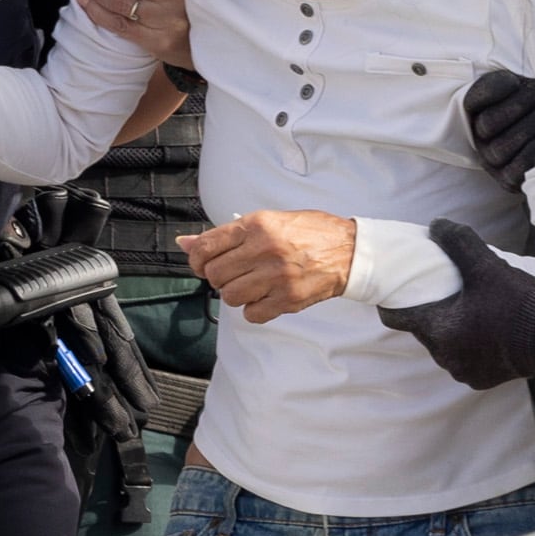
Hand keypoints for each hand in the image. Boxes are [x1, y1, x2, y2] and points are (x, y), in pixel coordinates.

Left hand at [177, 209, 356, 323]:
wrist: (349, 250)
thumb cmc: (309, 233)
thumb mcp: (268, 221)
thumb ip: (227, 234)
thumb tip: (185, 242)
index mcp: (257, 225)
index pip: (207, 247)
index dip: (197, 260)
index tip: (203, 264)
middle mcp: (265, 249)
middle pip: (216, 275)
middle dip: (219, 277)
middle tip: (234, 273)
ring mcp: (277, 276)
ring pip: (230, 297)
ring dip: (236, 294)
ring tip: (252, 284)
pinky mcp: (289, 299)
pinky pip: (252, 314)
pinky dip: (254, 309)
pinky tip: (265, 297)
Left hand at [378, 219, 534, 389]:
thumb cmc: (520, 303)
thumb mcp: (487, 266)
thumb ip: (458, 241)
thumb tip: (436, 225)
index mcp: (439, 332)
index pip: (397, 317)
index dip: (392, 300)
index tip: (394, 288)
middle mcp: (446, 357)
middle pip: (425, 329)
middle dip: (430, 310)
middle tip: (441, 289)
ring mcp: (465, 371)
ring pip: (446, 342)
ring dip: (452, 325)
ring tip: (467, 304)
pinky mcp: (484, 378)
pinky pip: (466, 356)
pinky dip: (470, 341)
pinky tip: (485, 324)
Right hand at [462, 68, 534, 188]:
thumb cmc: (534, 102)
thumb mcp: (518, 85)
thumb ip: (505, 81)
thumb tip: (512, 84)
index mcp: (476, 113)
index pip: (472, 101)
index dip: (492, 90)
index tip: (515, 81)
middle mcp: (479, 139)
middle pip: (487, 124)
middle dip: (518, 107)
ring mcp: (492, 162)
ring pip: (499, 149)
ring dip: (528, 128)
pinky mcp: (508, 180)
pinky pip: (513, 173)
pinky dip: (529, 156)